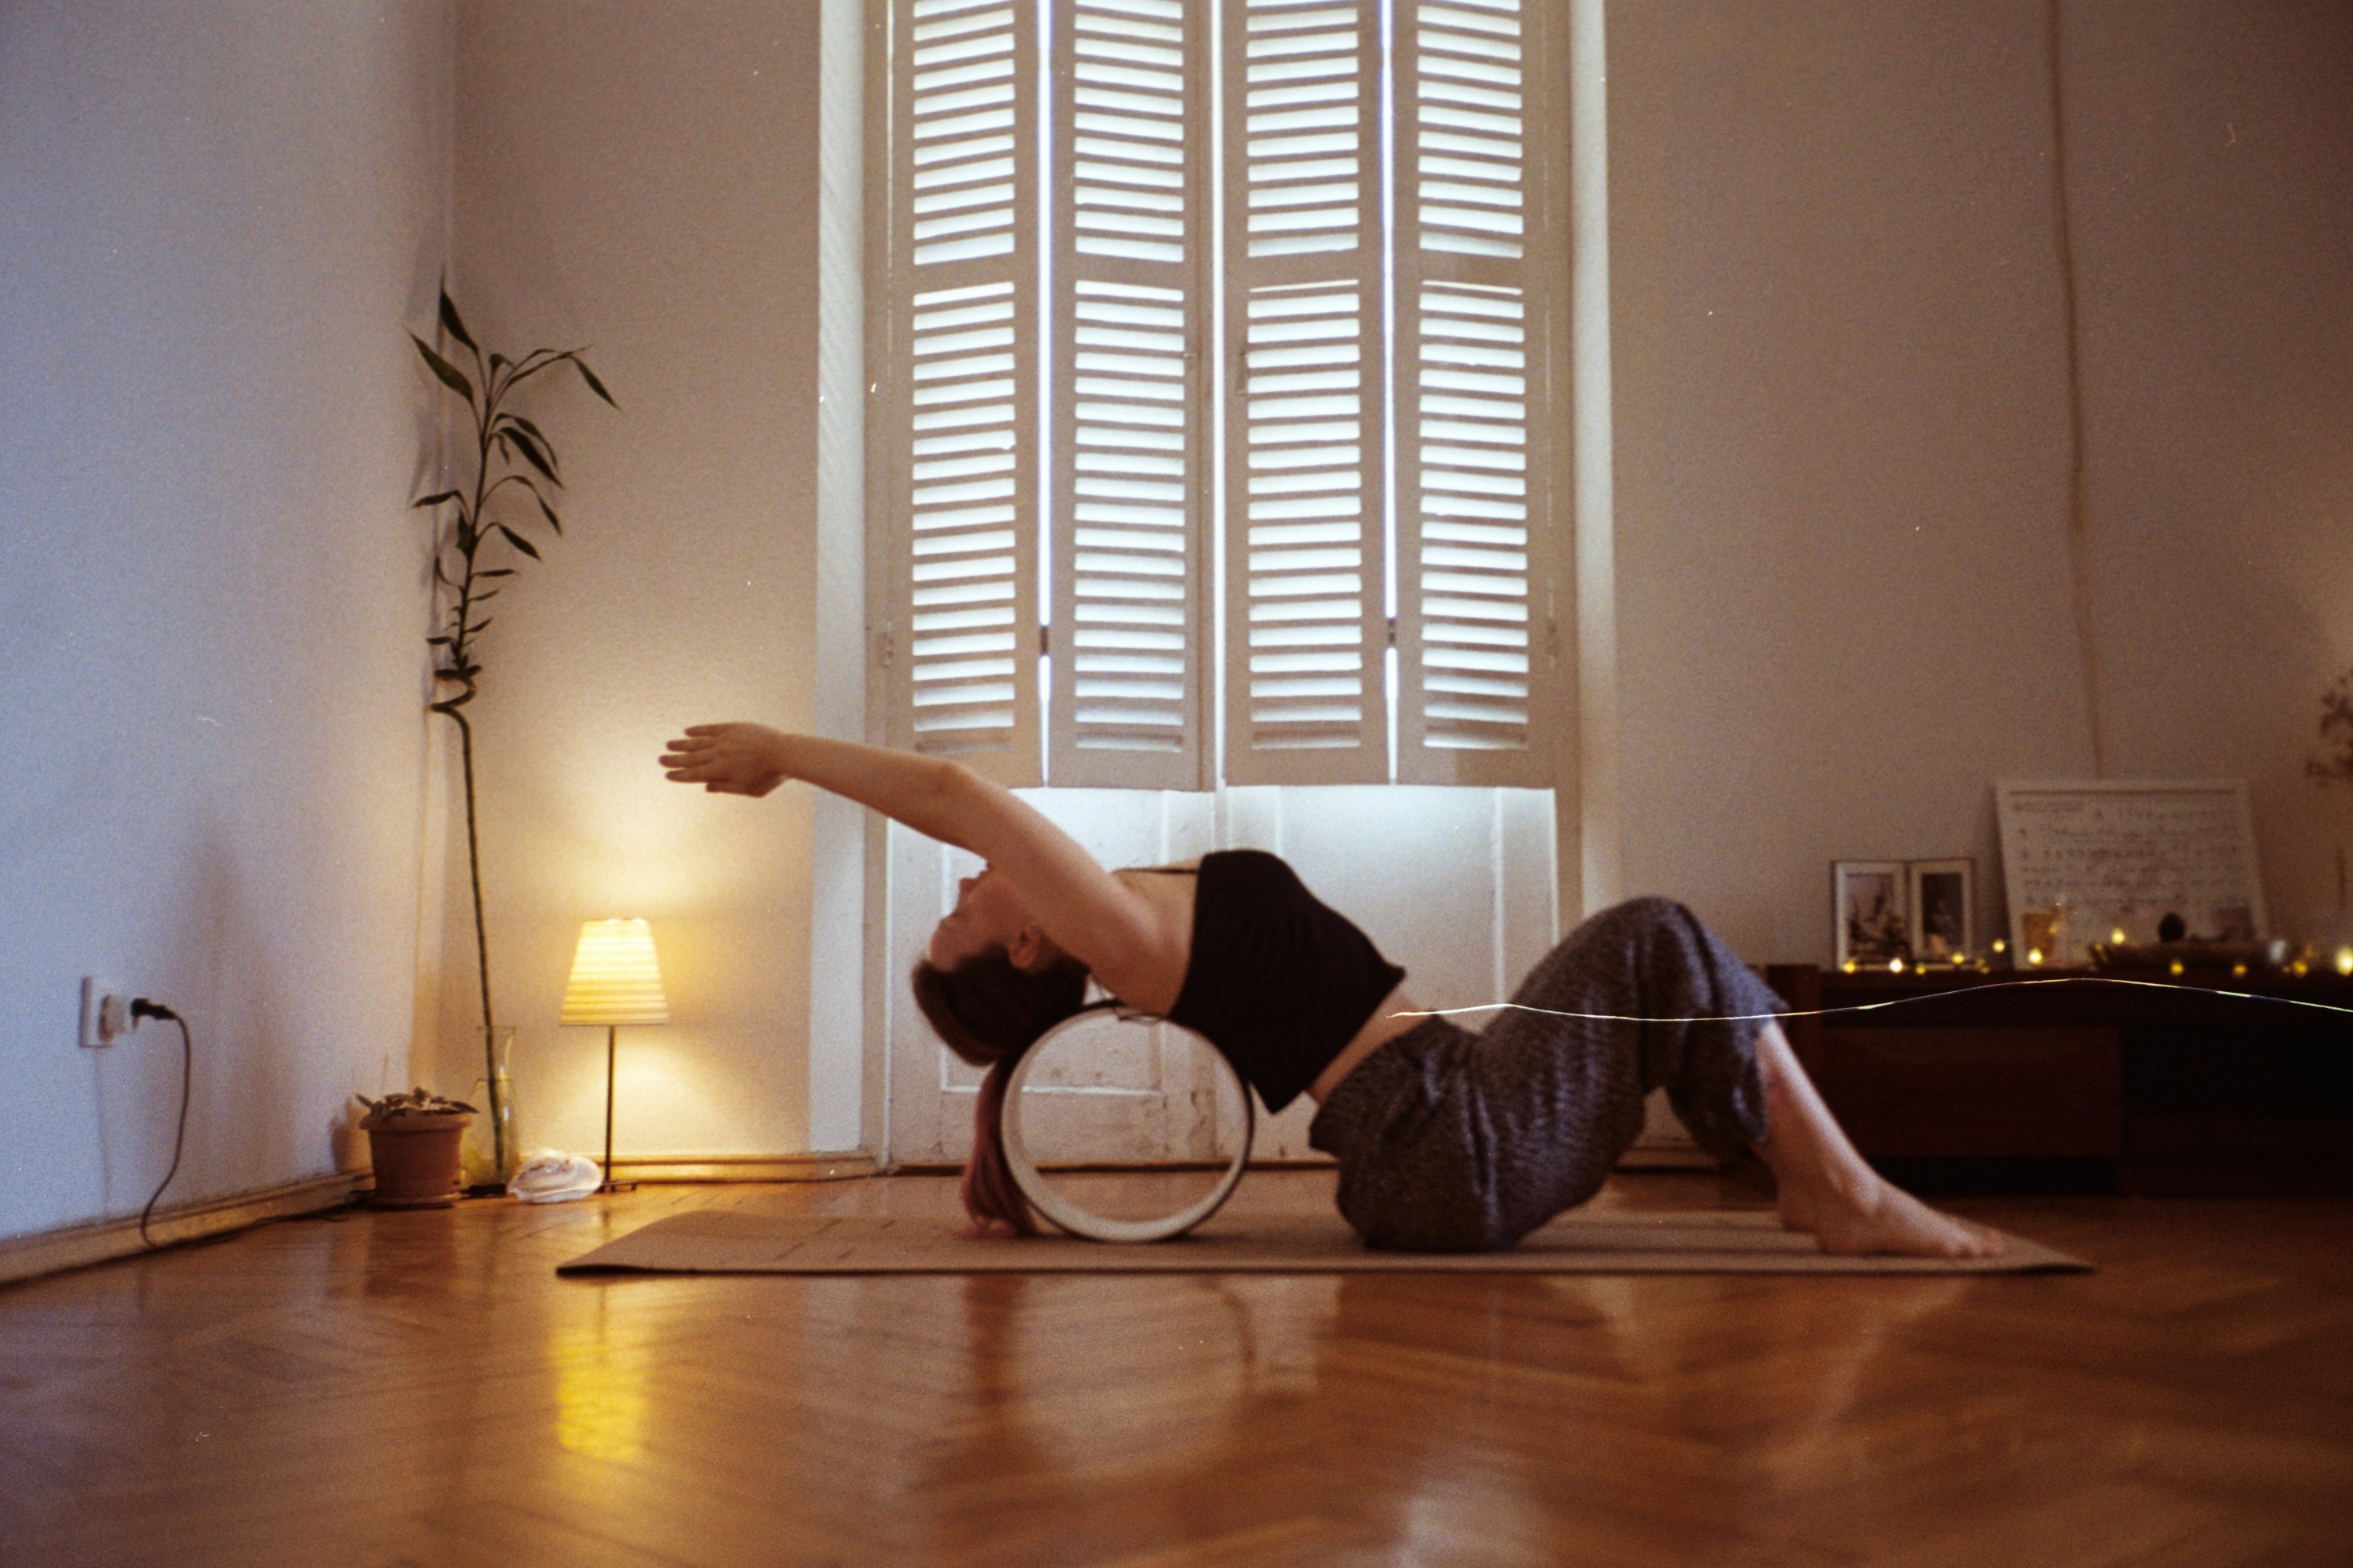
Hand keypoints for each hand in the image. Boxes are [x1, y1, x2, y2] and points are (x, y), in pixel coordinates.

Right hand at [660, 723, 791, 796]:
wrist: (785, 752)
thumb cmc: (770, 776)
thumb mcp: (748, 790)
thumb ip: (725, 788)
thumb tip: (706, 787)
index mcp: (721, 771)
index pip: (694, 775)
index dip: (679, 775)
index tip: (667, 775)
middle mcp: (719, 754)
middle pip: (692, 758)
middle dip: (674, 760)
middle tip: (660, 760)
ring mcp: (725, 739)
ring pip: (698, 742)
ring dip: (682, 744)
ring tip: (668, 745)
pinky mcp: (733, 728)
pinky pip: (711, 728)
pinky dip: (698, 730)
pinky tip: (688, 730)